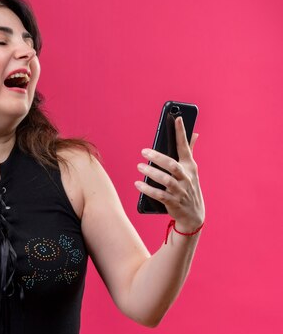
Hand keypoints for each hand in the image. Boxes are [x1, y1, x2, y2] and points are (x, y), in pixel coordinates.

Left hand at [135, 116, 204, 231]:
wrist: (193, 215)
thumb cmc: (189, 187)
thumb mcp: (192, 170)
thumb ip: (190, 151)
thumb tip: (195, 133)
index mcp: (190, 167)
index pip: (185, 147)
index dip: (181, 133)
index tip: (176, 118)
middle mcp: (186, 178)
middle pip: (172, 165)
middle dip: (158, 157)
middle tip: (143, 151)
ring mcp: (180, 191)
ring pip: (166, 180)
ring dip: (151, 173)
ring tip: (139, 167)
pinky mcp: (173, 202)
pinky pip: (159, 195)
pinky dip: (148, 189)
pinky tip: (138, 184)